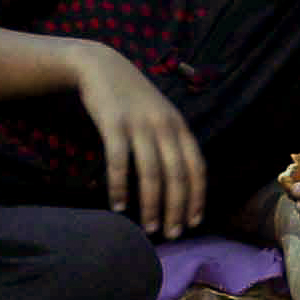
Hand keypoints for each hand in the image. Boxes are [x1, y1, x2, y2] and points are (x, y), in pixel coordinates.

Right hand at [73, 47, 207, 236]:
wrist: (102, 66)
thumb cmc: (132, 97)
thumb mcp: (161, 114)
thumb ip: (172, 141)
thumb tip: (180, 181)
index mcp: (179, 126)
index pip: (197, 167)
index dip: (197, 197)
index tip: (193, 222)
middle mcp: (164, 126)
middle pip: (176, 175)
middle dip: (176, 208)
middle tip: (171, 234)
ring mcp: (139, 124)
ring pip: (151, 173)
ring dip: (152, 204)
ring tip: (149, 227)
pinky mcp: (113, 124)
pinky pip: (119, 162)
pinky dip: (119, 186)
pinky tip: (118, 206)